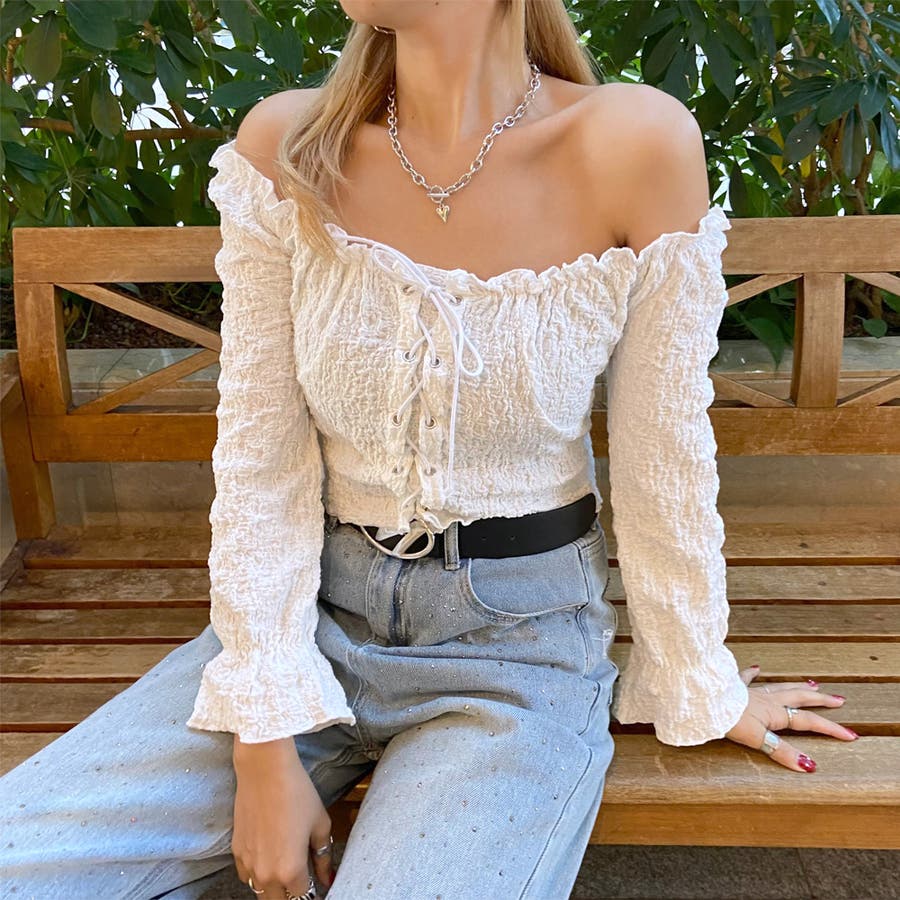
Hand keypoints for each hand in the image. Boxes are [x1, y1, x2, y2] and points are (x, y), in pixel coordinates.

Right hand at [232, 737, 335, 895]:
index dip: (313, 891)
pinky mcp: (236, 851)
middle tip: (302, 880)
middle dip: (292, 894)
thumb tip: (328, 878)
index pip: (303, 897)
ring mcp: (248, 864)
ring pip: (261, 891)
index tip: (317, 886)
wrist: (265, 771)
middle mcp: (267, 874)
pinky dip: (257, 874)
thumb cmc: (297, 794)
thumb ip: (324, 857)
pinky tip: (268, 858)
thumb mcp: (320, 824)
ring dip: (274, 887)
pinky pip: (246, 876)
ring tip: (285, 870)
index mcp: (291, 871)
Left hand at [723, 665, 857, 772]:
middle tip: (839, 699)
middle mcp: (768, 700)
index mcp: (775, 713)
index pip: (809, 721)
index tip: (851, 735)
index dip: (830, 729)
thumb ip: (782, 752)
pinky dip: (754, 674)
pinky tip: (757, 667)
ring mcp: (752, 691)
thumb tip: (809, 766)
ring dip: (796, 686)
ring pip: (780, 686)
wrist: (704, 698)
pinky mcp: (734, 687)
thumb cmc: (729, 719)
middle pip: (799, 698)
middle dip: (820, 700)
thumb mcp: (758, 739)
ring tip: (811, 684)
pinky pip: (747, 678)